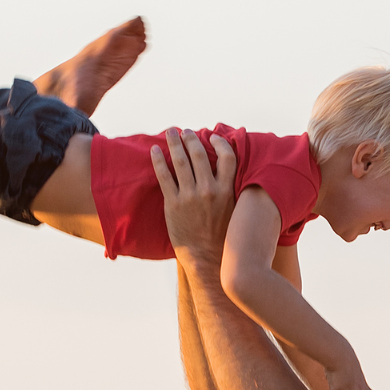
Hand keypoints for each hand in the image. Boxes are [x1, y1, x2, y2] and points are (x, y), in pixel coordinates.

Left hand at [151, 129, 236, 264]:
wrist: (207, 258)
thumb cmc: (222, 236)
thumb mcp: (234, 211)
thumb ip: (230, 190)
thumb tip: (227, 173)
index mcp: (227, 191)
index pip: (228, 157)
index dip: (220, 143)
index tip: (212, 136)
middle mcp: (209, 190)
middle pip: (199, 154)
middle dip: (191, 138)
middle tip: (185, 131)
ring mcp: (190, 197)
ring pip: (181, 161)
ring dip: (174, 143)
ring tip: (170, 132)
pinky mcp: (173, 204)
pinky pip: (164, 176)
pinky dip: (159, 161)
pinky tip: (155, 150)